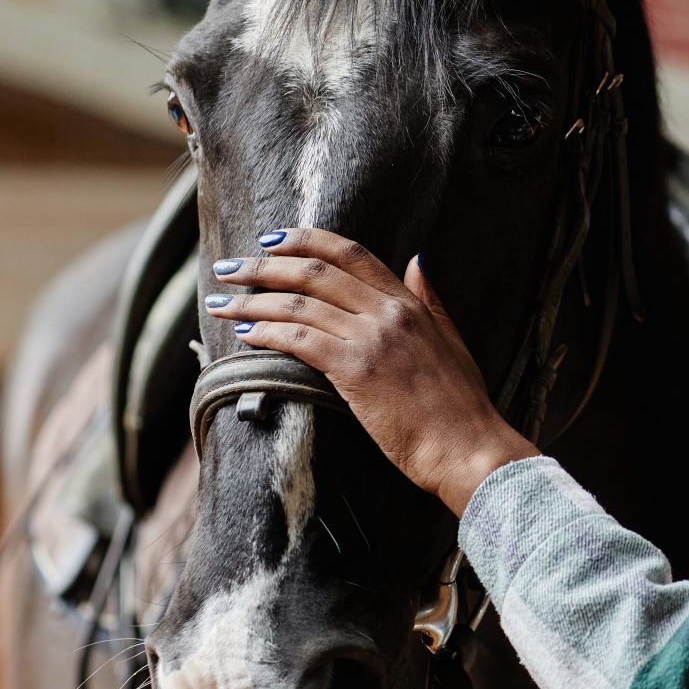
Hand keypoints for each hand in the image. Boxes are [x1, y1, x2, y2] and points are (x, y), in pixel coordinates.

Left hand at [204, 228, 537, 514]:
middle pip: (314, 272)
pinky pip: (299, 340)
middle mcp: (389, 312)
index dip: (306, 241)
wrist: (468, 447)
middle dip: (263, 267)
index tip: (271, 240)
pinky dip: (266, 332)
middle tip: (229, 269)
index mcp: (410, 303)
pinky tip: (245, 334)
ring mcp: (372, 339)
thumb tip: (417, 260)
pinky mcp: (356, 370)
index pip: (350, 253)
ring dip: (251, 301)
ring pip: (298, 304)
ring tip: (220, 302)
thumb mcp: (452, 340)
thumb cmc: (461, 406)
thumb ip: (430, 300)